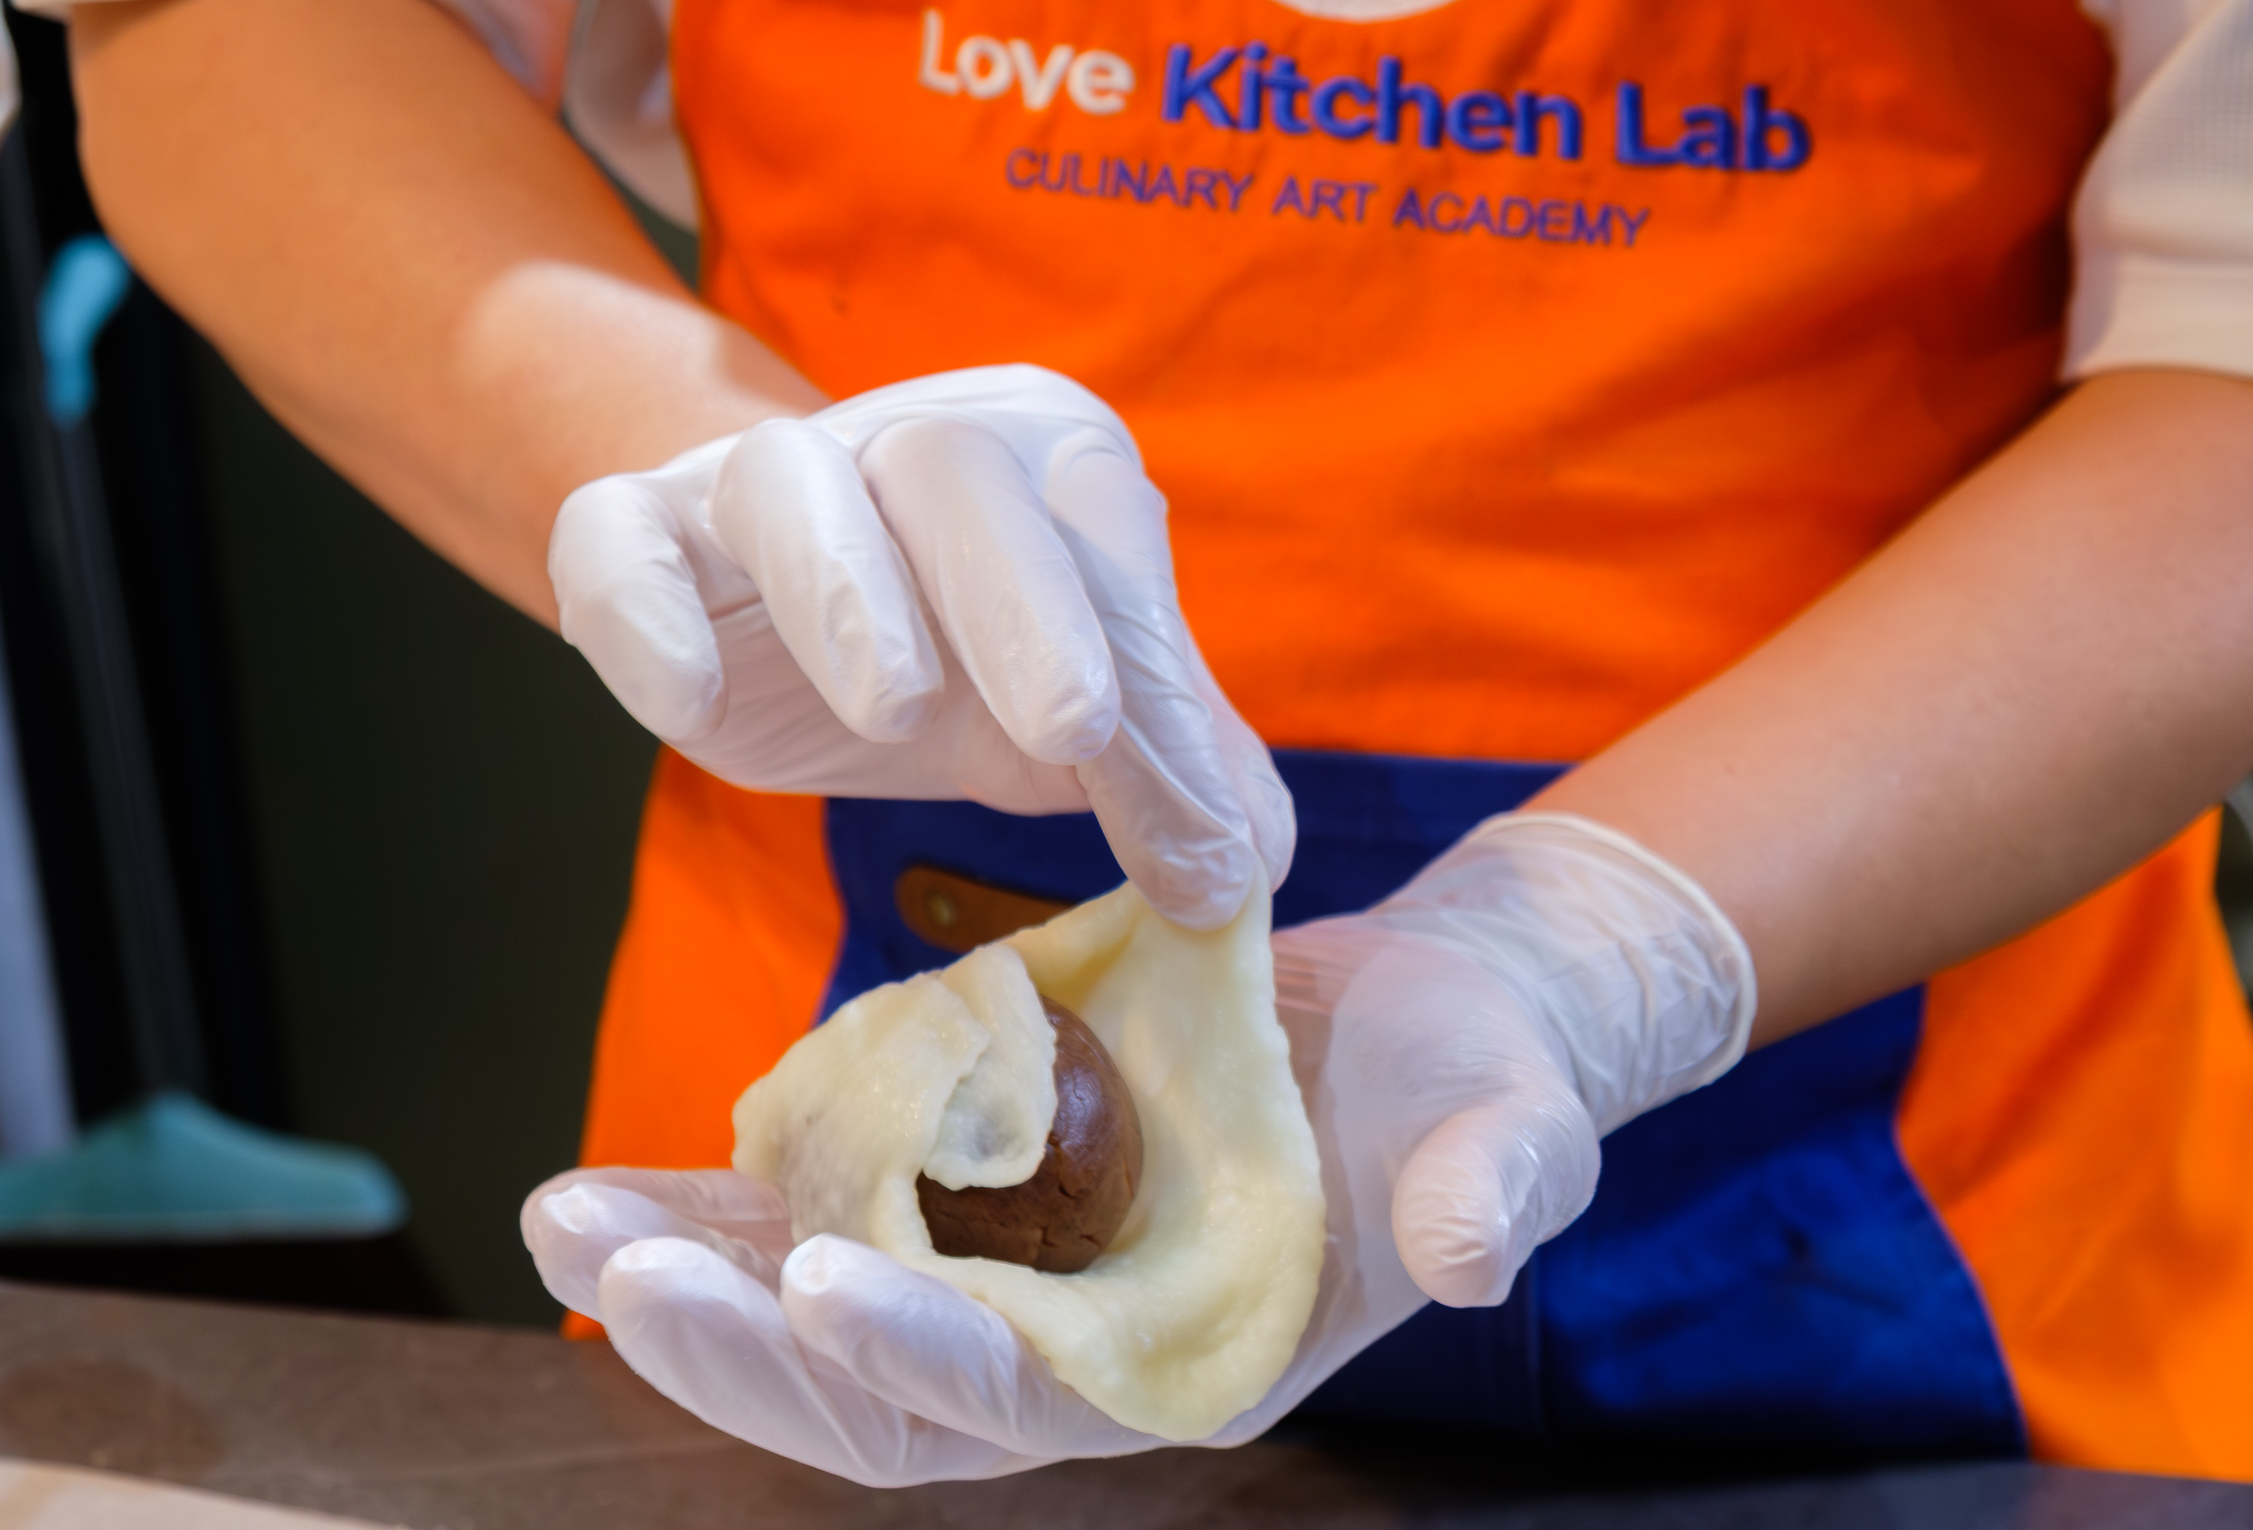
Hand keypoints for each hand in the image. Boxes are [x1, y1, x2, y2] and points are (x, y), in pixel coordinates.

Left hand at [521, 814, 1755, 1485]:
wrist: (1430, 1031)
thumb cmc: (1482, 1088)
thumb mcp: (1510, 1126)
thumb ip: (1493, 1187)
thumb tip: (1470, 1245)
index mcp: (1180, 1370)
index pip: (1023, 1401)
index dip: (924, 1351)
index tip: (829, 1278)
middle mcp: (1070, 1354)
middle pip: (873, 1399)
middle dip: (745, 1348)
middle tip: (624, 1272)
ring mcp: (1009, 1278)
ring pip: (816, 1321)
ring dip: (691, 1285)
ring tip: (562, 1223)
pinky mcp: (969, 1192)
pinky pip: (821, 1218)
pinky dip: (720, 1203)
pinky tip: (617, 1181)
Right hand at [548, 365, 1291, 925]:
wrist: (781, 590)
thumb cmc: (967, 638)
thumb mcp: (1081, 702)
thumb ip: (1172, 766)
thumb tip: (1253, 870)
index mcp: (1048, 456)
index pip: (1110, 557)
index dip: (1162, 697)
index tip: (1204, 845)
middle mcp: (913, 441)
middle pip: (962, 479)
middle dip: (1025, 604)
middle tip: (1078, 732)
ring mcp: (765, 479)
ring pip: (792, 488)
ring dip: (848, 593)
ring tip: (896, 712)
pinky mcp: (642, 531)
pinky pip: (621, 537)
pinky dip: (649, 612)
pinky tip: (686, 702)